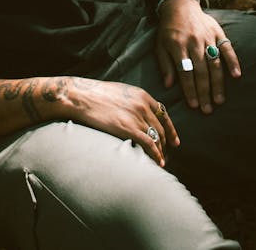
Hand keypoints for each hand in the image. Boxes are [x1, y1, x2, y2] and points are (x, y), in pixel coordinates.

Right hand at [63, 78, 179, 166]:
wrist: (81, 96)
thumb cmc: (94, 94)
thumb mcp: (120, 92)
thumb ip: (132, 101)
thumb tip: (136, 113)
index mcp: (142, 95)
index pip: (163, 114)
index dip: (171, 129)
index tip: (174, 141)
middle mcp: (143, 106)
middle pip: (161, 128)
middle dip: (165, 143)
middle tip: (165, 154)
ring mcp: (137, 117)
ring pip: (156, 138)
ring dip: (160, 151)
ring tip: (161, 161)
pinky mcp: (128, 128)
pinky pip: (149, 144)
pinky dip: (156, 155)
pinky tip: (158, 163)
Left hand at [156, 0, 240, 113]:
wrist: (179, 7)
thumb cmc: (167, 30)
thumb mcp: (160, 46)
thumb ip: (164, 65)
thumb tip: (169, 86)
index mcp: (177, 47)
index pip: (185, 73)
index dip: (190, 90)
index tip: (193, 105)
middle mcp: (193, 43)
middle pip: (201, 72)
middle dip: (204, 92)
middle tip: (208, 109)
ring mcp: (207, 38)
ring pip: (214, 64)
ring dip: (218, 83)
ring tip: (219, 100)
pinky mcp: (218, 33)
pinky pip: (227, 49)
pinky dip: (233, 61)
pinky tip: (236, 76)